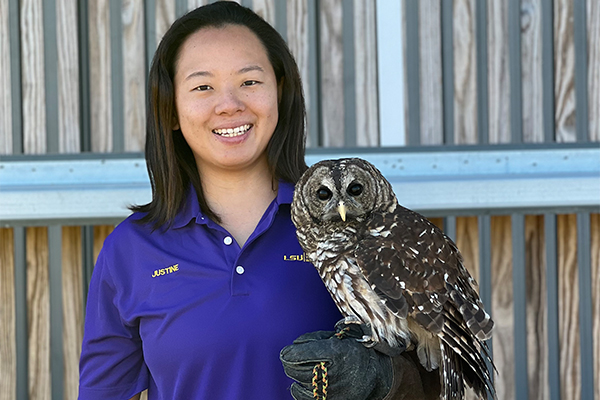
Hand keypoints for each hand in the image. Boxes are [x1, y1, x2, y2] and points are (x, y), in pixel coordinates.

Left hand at [280, 323, 400, 399]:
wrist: (373, 374)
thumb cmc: (353, 352)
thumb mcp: (337, 338)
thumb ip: (314, 339)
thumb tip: (292, 347)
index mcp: (335, 352)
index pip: (299, 354)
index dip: (289, 352)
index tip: (287, 351)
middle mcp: (332, 372)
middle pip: (295, 369)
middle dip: (290, 361)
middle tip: (292, 357)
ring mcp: (331, 390)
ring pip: (298, 382)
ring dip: (296, 374)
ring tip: (303, 368)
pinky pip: (302, 397)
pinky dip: (298, 389)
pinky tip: (302, 383)